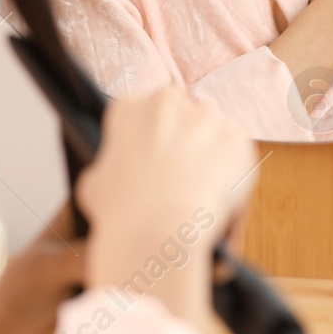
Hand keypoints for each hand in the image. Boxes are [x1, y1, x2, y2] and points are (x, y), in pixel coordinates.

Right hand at [76, 86, 257, 332]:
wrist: (157, 232)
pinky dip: (233, 172)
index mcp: (129, 105)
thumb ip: (110, 167)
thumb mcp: (95, 184)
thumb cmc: (121, 215)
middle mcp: (167, 101)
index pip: (147, 111)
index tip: (159, 157)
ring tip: (202, 188)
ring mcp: (205, 116)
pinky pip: (237, 151)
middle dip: (185, 136)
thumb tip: (116, 174)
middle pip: (184, 111)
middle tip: (183, 173)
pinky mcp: (236, 137)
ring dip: (211, 151)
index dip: (155, 136)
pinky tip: (218, 194)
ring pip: (213, 129)